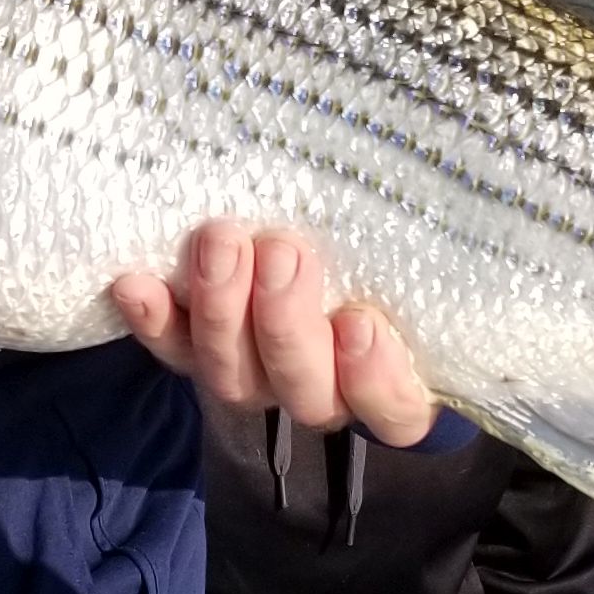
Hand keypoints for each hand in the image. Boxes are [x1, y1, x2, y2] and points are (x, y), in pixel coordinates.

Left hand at [109, 223, 436, 442]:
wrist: (334, 274)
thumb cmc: (392, 271)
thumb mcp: (412, 266)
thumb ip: (415, 254)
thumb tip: (458, 184)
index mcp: (390, 388)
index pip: (392, 409)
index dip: (374, 377)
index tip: (361, 324)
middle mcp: (322, 395)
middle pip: (302, 390)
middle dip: (285, 321)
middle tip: (282, 249)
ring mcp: (257, 379)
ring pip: (234, 377)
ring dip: (223, 308)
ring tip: (222, 239)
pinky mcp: (202, 356)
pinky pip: (175, 353)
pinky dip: (156, 320)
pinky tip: (134, 284)